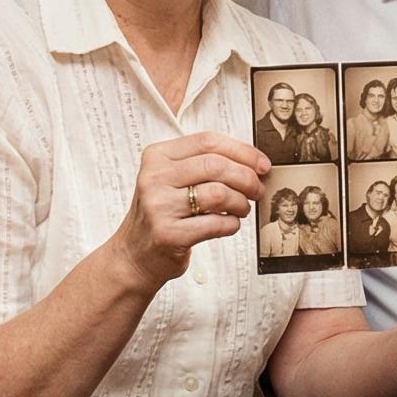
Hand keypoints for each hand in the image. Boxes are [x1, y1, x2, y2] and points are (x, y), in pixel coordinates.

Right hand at [114, 132, 265, 285]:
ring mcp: (159, 207)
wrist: (134, 255)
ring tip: (241, 209)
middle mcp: (154, 178)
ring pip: (219, 194)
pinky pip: (217, 224)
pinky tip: (229, 225)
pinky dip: (232, 225)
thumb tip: (254, 162)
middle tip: (257, 189)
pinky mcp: (169, 235)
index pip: (207, 141)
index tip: (262, 164)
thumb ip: (204, 164)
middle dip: (247, 178)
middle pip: (216, 165)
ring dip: (241, 203)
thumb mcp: (172, 179)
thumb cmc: (163, 213)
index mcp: (156, 156)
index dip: (242, 151)